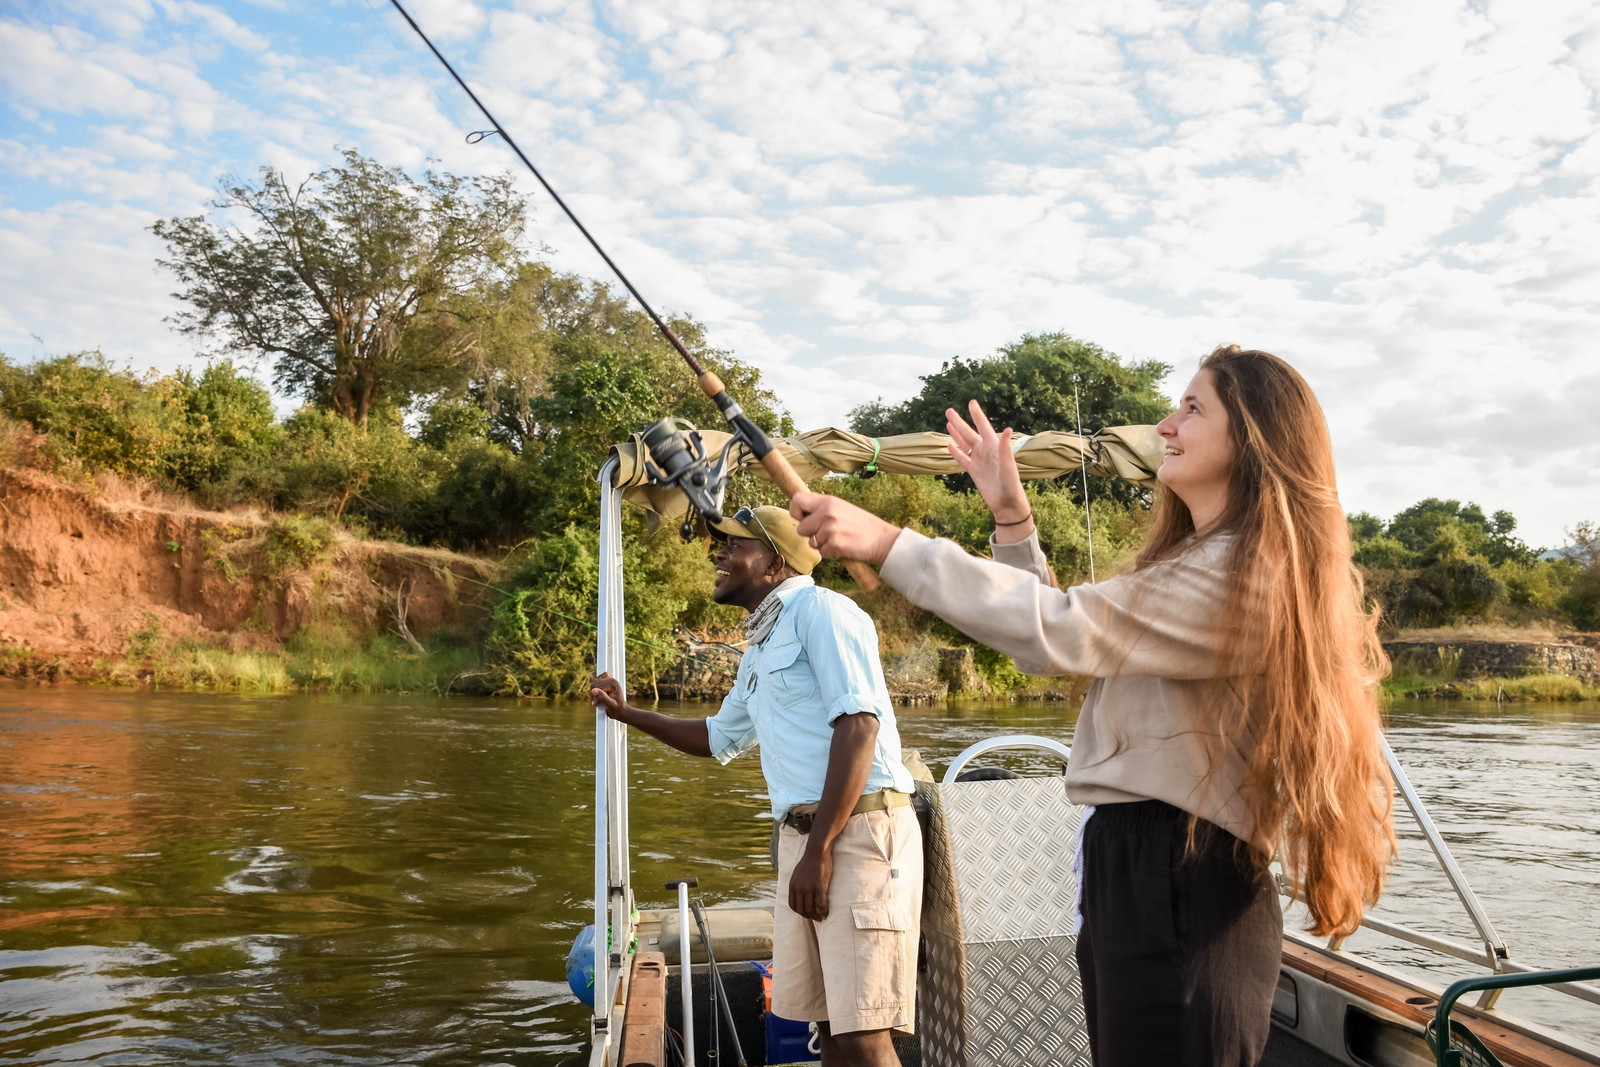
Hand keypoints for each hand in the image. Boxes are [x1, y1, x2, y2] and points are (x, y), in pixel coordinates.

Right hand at [589, 673, 629, 719]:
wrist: (620, 710)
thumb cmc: (617, 709)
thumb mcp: (610, 705)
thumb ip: (602, 697)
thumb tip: (593, 690)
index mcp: (614, 684)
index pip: (598, 686)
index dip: (595, 696)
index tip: (596, 704)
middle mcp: (612, 680)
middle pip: (595, 683)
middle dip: (593, 694)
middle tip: (596, 702)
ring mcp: (609, 680)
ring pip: (594, 682)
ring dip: (593, 691)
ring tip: (597, 699)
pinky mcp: (606, 681)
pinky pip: (596, 681)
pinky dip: (595, 687)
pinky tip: (597, 693)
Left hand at [788, 844, 832, 920]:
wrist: (817, 852)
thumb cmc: (809, 862)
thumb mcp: (797, 874)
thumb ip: (797, 884)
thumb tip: (799, 893)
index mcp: (792, 886)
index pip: (792, 905)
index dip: (799, 912)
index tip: (805, 913)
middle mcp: (799, 888)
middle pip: (801, 909)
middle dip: (808, 916)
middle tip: (815, 918)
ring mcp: (808, 888)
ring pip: (811, 909)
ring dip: (816, 916)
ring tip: (820, 918)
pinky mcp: (819, 887)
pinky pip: (821, 904)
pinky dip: (823, 911)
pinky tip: (826, 914)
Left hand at [790, 492, 902, 565]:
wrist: (882, 539)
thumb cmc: (861, 524)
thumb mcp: (841, 507)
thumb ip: (822, 508)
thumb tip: (801, 512)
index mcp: (828, 501)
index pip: (797, 500)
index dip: (795, 511)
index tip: (803, 518)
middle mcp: (827, 513)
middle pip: (800, 527)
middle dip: (809, 533)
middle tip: (825, 532)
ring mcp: (830, 529)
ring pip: (810, 542)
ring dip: (821, 544)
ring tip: (838, 538)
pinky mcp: (834, 545)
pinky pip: (821, 553)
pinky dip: (830, 553)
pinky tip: (842, 546)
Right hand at [946, 400, 1031, 536]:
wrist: (1006, 504)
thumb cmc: (1011, 485)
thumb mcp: (1009, 465)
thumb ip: (1006, 448)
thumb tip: (1007, 429)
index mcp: (994, 447)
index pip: (983, 426)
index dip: (977, 415)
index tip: (971, 402)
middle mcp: (985, 451)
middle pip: (969, 433)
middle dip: (959, 421)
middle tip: (948, 410)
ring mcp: (979, 461)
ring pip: (964, 444)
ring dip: (956, 433)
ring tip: (948, 422)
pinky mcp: (973, 472)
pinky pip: (962, 459)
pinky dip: (955, 452)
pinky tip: (949, 445)